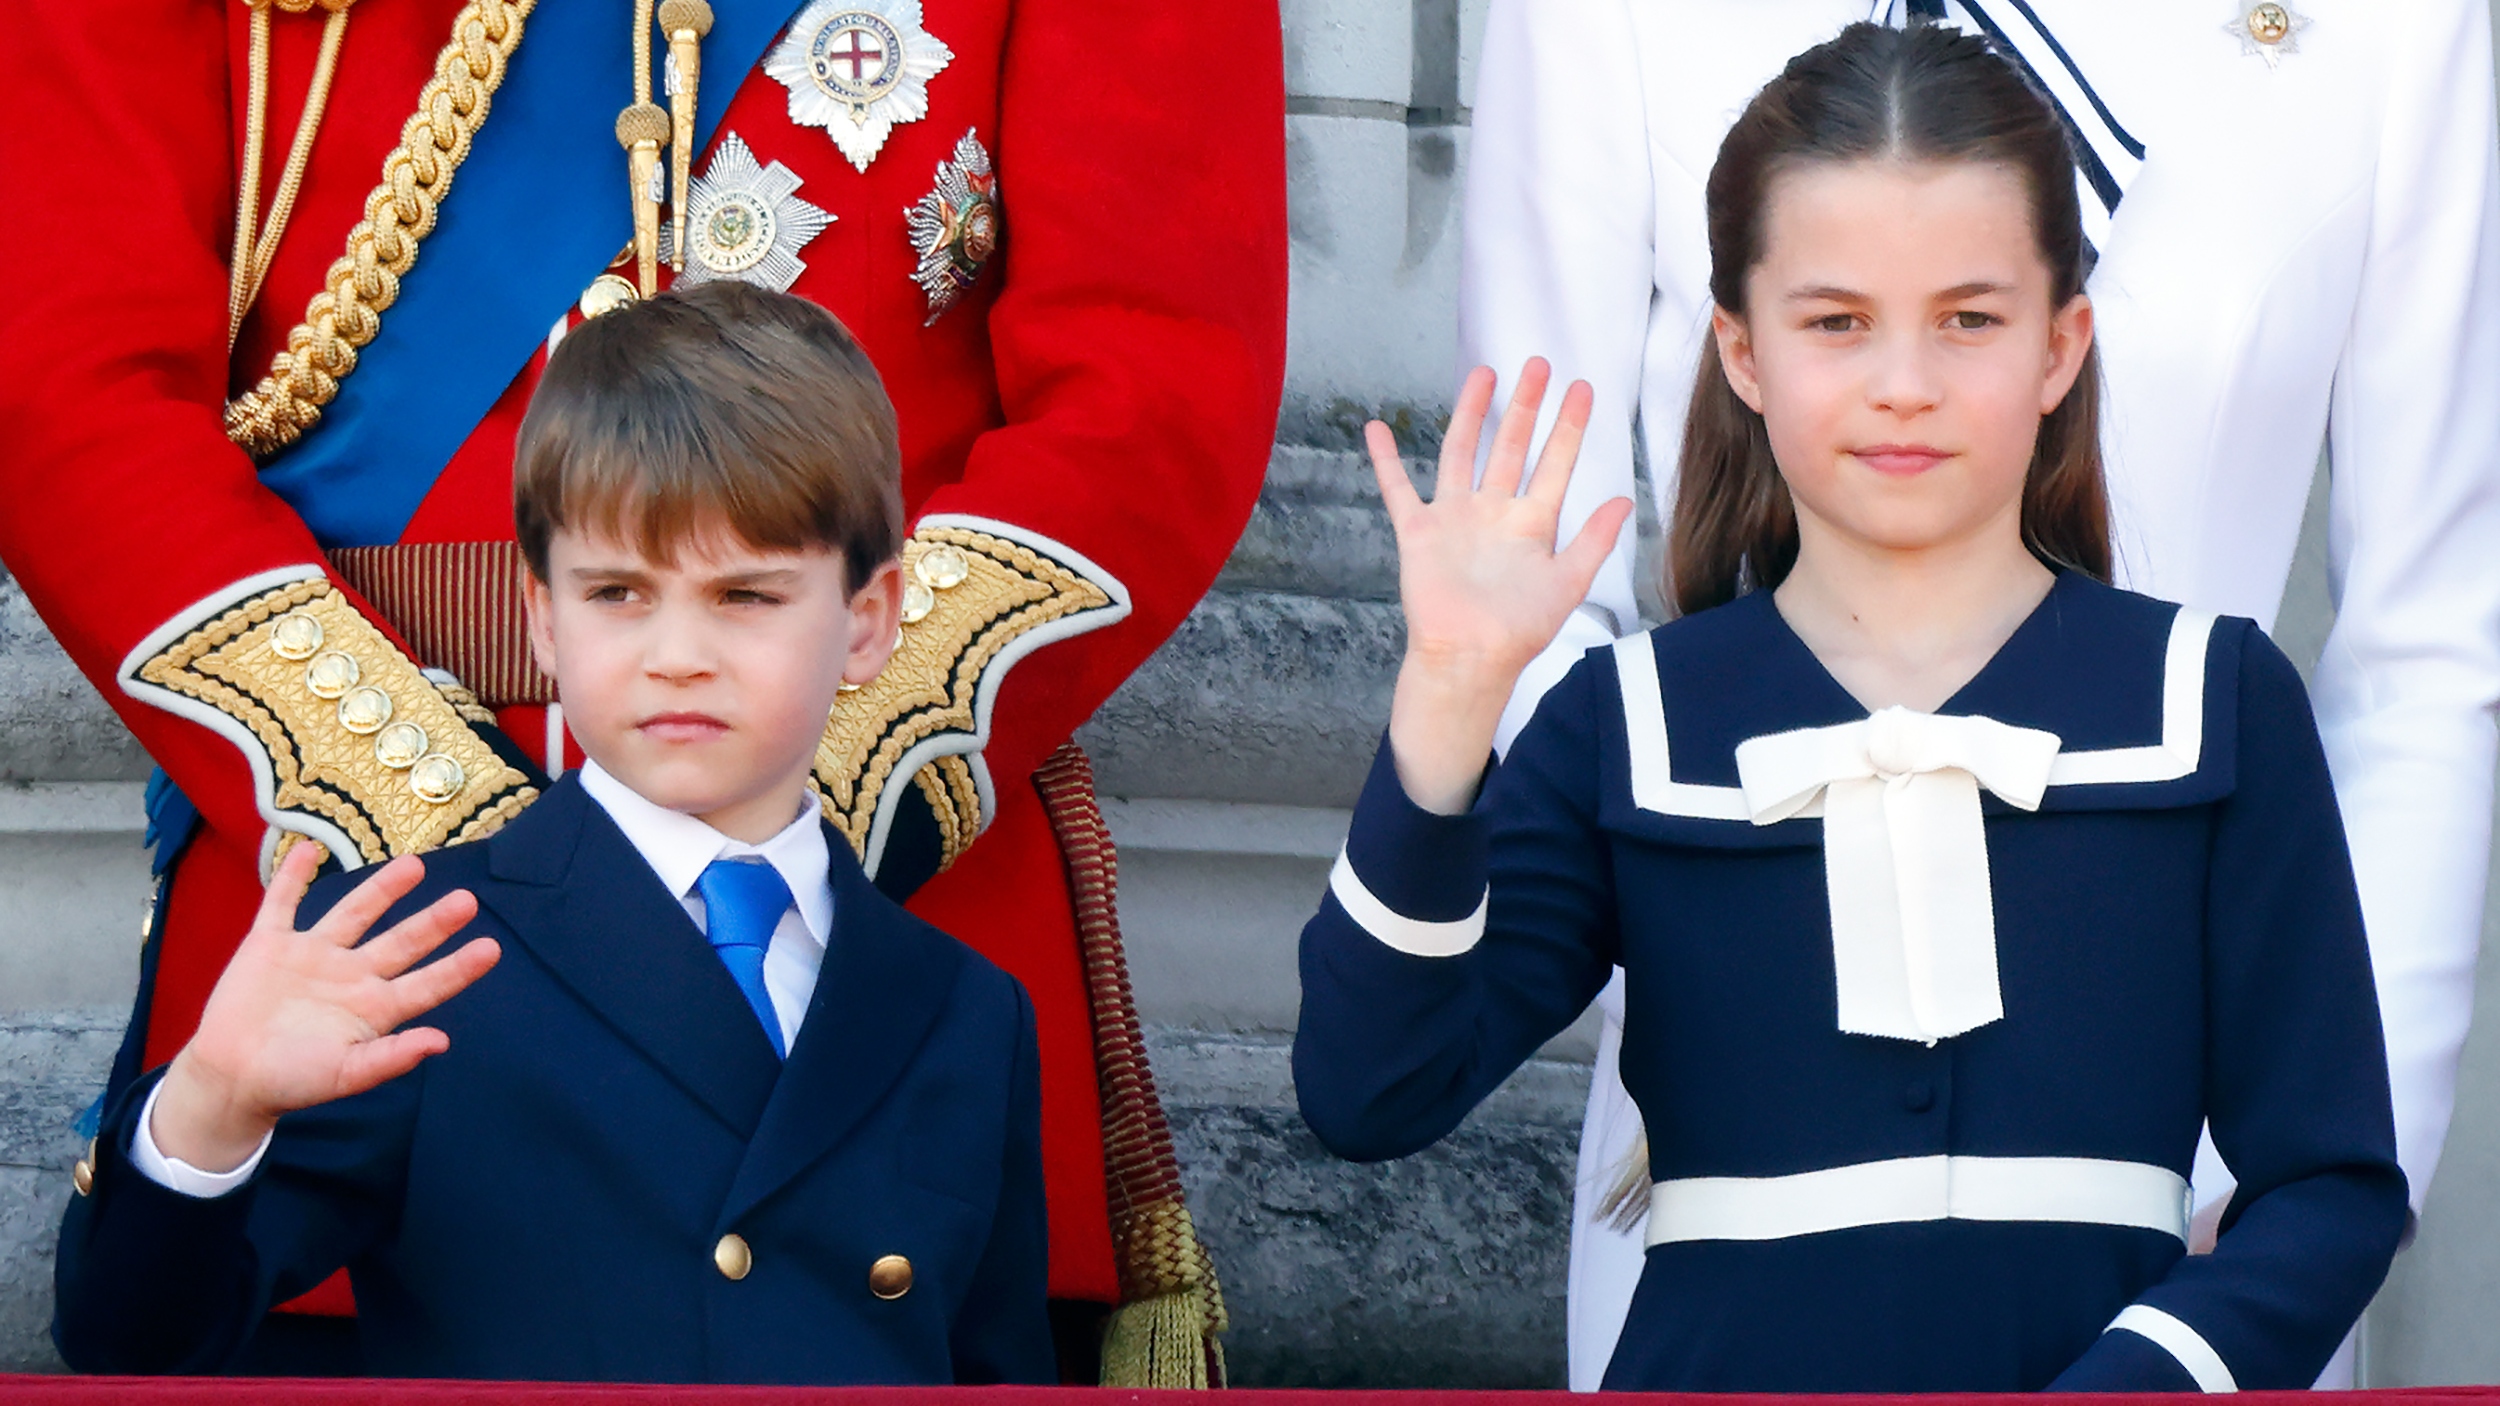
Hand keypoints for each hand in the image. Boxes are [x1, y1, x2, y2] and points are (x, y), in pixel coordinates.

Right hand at [151, 845, 497, 1173]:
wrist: (229, 1078)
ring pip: (354, 913)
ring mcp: (312, 956)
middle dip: (433, 922)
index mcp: (373, 1008)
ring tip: (415, 865)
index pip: (426, 984)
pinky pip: (282, 904)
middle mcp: (351, 975)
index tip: (492, 948)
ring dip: (382, 889)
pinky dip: (292, 877)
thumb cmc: (290, 1081)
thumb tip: (441, 1042)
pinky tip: (307, 848)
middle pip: (401, 942)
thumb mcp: (345, 1074)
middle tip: (467, 900)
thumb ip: (390, 1058)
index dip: (458, 968)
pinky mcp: (269, 945)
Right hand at [1373, 359, 1631, 812]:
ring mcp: (1455, 519)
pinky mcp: (1419, 533)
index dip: (1569, 427)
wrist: (1469, 659)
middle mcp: (1494, 513)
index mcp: (1532, 524)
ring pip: (1462, 452)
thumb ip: (1595, 540)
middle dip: (1525, 406)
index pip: (1555, 462)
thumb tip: (1624, 499)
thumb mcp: (1568, 583)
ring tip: (1484, 373)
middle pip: (1511, 445)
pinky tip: (1377, 428)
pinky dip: (1386, 460)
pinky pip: (1399, 489)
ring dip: (1471, 413)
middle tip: (1538, 363)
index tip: (1583, 388)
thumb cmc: (1519, 631)